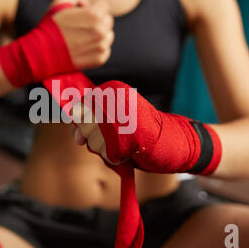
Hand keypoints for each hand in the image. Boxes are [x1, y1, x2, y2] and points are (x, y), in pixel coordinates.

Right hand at [52, 0, 114, 69]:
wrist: (42, 53)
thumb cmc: (50, 27)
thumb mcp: (59, 2)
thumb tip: (88, 3)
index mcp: (94, 14)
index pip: (104, 6)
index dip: (92, 8)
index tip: (83, 15)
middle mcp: (101, 30)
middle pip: (108, 21)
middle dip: (97, 22)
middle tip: (82, 28)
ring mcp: (101, 46)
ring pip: (108, 36)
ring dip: (99, 36)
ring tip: (83, 39)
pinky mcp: (100, 59)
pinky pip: (105, 50)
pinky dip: (97, 49)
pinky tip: (84, 49)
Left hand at [71, 80, 221, 174]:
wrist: (174, 140)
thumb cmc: (140, 130)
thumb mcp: (114, 117)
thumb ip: (90, 119)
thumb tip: (73, 129)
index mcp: (113, 89)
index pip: (79, 107)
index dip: (81, 122)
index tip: (94, 127)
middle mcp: (115, 98)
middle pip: (82, 125)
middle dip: (93, 137)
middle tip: (114, 136)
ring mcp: (121, 116)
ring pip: (92, 141)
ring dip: (104, 149)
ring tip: (124, 142)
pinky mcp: (126, 136)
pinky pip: (106, 154)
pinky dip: (115, 158)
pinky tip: (128, 150)